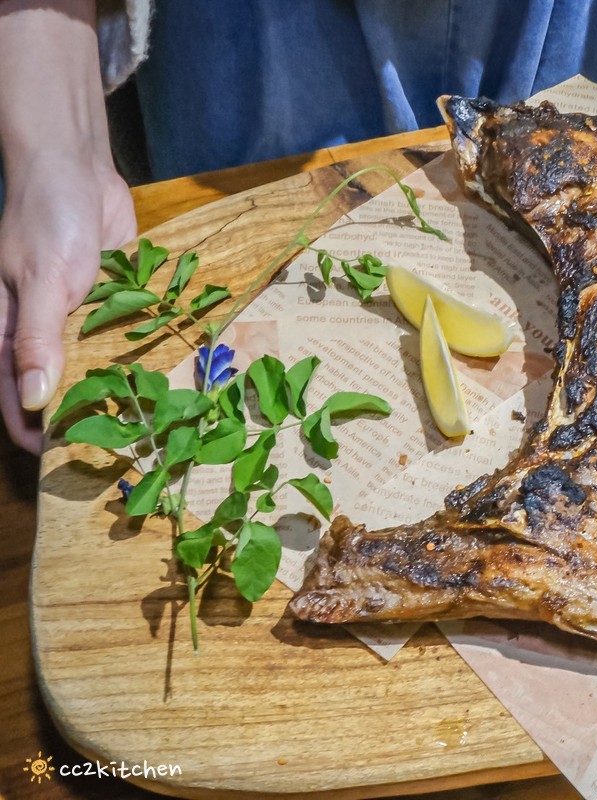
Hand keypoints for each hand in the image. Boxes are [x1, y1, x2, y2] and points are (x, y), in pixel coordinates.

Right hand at [0, 152, 135, 451]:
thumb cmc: (44, 220)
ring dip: (116, 388)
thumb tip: (31, 399)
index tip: (59, 461)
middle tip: (117, 448)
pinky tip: (166, 377)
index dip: (32, 429)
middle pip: (58, 385)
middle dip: (81, 415)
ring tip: (147, 424)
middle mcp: (43, 329)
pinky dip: (139, 351)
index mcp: (9, 330)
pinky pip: (124, 334)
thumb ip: (38, 340)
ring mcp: (78, 316)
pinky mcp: (111, 300)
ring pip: (95, 364)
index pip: (13, 394)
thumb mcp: (40, 282)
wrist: (76, 168)